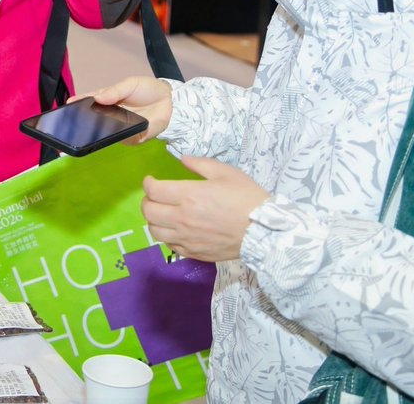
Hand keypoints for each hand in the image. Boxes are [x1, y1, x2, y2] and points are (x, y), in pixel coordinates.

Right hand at [77, 75, 172, 142]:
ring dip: (95, 132)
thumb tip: (97, 98)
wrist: (170, 100)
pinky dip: (115, 137)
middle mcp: (111, 117)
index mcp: (108, 101)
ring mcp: (120, 129)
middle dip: (81, 122)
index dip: (77, 105)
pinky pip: (121, 139)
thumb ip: (114, 91)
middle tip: (70, 121)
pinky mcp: (132, 138)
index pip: (89, 103)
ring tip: (85, 128)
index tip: (67, 105)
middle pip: (93, 121)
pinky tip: (108, 133)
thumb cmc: (147, 89)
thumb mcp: (129, 84)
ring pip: (104, 133)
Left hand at [141, 156, 269, 261]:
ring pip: (154, 231)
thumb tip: (182, 160)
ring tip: (164, 213)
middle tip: (156, 197)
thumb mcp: (226, 173)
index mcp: (189, 196)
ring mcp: (187, 238)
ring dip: (154, 220)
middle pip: (149, 212)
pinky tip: (176, 229)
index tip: (151, 181)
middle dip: (148, 201)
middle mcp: (183, 218)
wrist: (265, 231)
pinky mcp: (194, 253)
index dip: (148, 183)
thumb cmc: (247, 199)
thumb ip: (200, 164)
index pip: (153, 191)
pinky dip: (167, 236)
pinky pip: (169, 246)